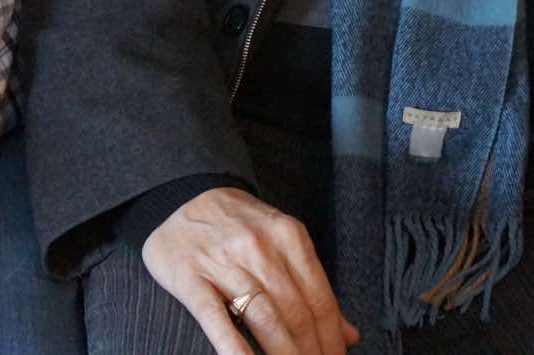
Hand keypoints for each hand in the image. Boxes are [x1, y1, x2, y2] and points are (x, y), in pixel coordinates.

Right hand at [141, 186, 358, 354]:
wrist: (185, 194)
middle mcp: (261, 249)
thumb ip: (314, 285)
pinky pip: (216, 320)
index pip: (320, 299)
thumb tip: (349, 334)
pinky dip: (235, 348)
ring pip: (265, 319)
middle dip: (311, 351)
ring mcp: (225, 264)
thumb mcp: (283, 240)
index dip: (332, 338)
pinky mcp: (192, 279)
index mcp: (290, 237)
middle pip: (297, 313)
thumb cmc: (240, 224)